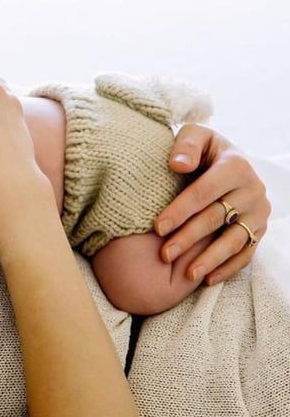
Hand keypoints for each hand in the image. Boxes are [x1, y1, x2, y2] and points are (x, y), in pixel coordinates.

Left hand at [155, 124, 270, 284]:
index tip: (157, 227)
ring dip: (210, 259)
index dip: (180, 210)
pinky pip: (247, 253)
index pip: (203, 193)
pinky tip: (207, 280)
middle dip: (188, 238)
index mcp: (236, 166)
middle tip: (164, 255)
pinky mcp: (260, 230)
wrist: (228, 161)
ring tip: (187, 275)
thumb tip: (178, 164)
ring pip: (234, 240)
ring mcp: (259, 213)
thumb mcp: (195, 136)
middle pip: (216, 219)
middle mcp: (253, 190)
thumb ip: (186, 145)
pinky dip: (228, 268)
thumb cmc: (203, 150)